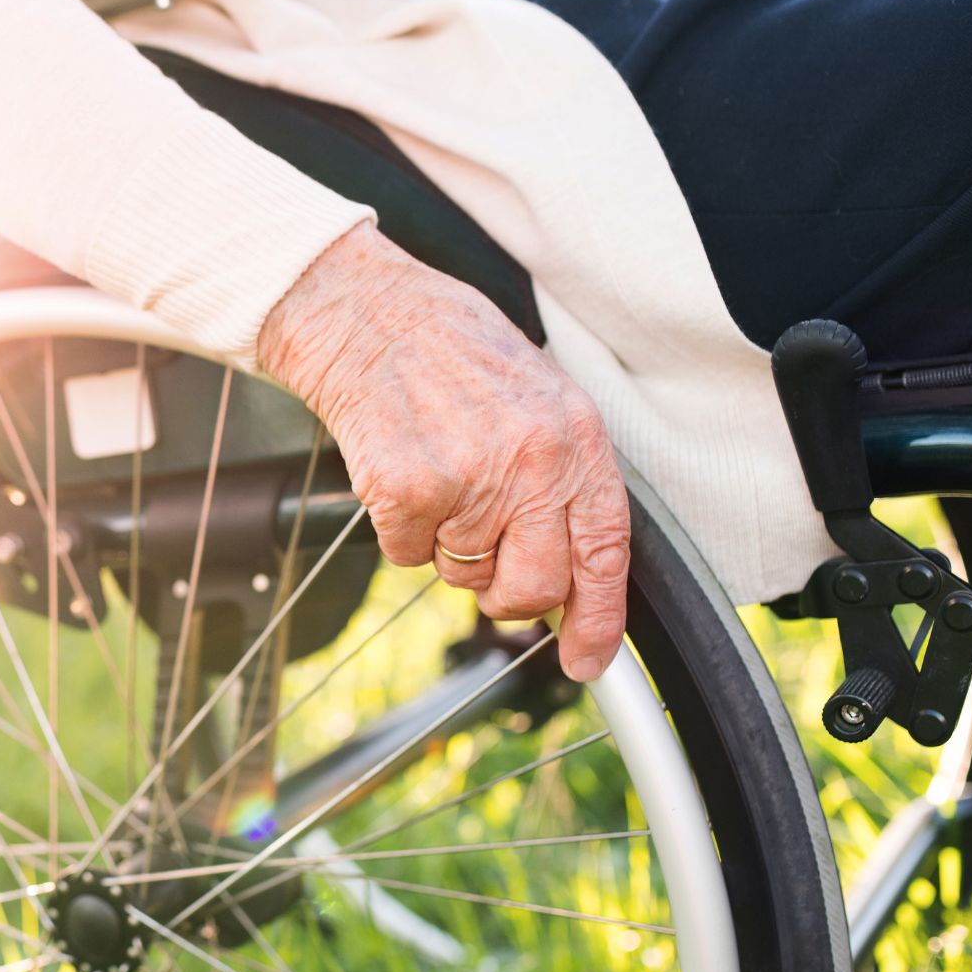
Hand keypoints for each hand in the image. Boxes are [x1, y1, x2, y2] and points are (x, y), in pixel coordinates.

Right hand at [257, 224, 628, 680]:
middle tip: (483, 563)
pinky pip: (405, 555)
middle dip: (505, 593)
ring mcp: (468, 479)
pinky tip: (398, 473)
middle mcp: (531, 462)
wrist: (367, 314)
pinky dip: (396, 530)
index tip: (587, 658)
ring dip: (443, 546)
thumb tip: (569, 572)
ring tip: (435, 478)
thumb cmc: (448, 352)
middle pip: (532, 586)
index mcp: (575, 439)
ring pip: (461, 573)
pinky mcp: (406, 490)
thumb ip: (560, 479)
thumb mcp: (536, 401)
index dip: (599, 619)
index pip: (604, 553)